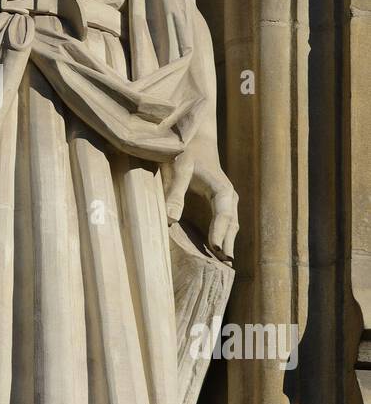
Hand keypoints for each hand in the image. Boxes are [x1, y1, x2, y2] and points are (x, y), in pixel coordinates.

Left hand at [164, 141, 237, 263]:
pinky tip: (215, 253)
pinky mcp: (216, 205)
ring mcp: (225, 202)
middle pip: (231, 225)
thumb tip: (171, 220)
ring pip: (230, 227)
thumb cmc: (186, 151)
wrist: (195, 136)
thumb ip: (175, 193)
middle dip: (228, 245)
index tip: (217, 250)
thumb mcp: (179, 168)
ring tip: (223, 266)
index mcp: (222, 189)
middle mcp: (228, 197)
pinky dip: (221, 238)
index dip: (220, 233)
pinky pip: (223, 225)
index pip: (224, 215)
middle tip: (225, 267)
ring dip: (227, 244)